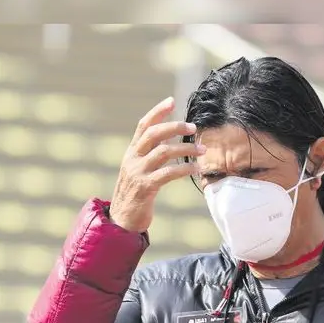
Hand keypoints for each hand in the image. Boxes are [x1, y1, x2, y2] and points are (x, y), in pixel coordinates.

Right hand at [109, 96, 204, 231]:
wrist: (121, 221)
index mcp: (131, 153)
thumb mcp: (138, 171)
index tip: (172, 101)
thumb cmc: (134, 196)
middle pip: (154, 134)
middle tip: (193, 127)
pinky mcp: (145, 187)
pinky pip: (168, 173)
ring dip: (186, 148)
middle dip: (175, 127)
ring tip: (202, 150)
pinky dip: (185, 168)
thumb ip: (149, 156)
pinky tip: (196, 168)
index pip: (143, 125)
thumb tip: (167, 140)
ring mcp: (138, 172)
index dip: (157, 112)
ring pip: (164, 152)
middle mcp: (132, 159)